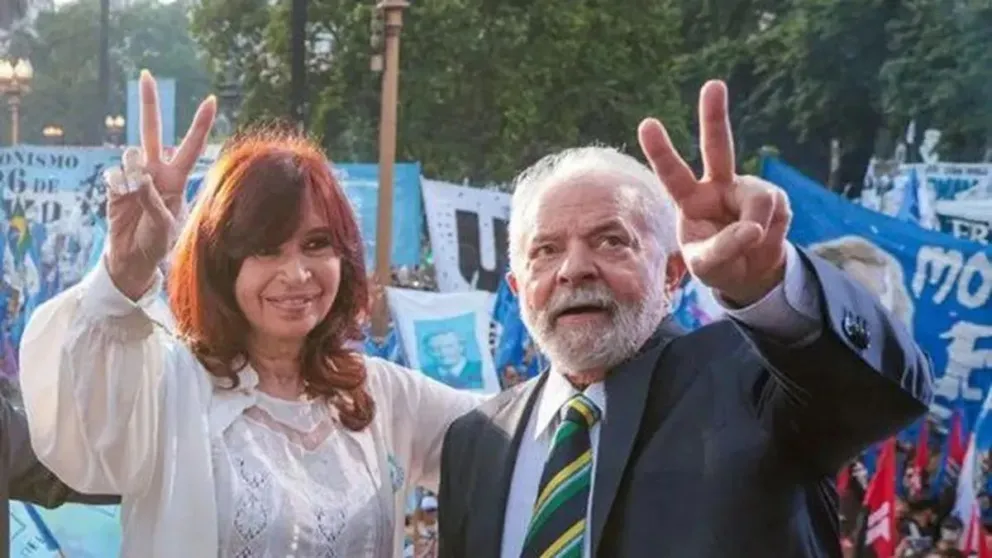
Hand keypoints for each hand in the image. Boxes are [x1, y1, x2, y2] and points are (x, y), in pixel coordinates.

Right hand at [106, 70, 215, 298]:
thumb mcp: (165, 227)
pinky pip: (113, 175)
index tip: (211, 100)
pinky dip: (118, 187)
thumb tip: (138, 179)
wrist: (133, 258)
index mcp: (176, 179)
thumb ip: (154, 202)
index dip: (199, 124)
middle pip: (152, 131)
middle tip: (146, 75)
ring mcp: (133, 176)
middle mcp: (155, 171)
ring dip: (133, 171)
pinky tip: (122, 200)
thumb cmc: (158, 243)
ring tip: (137, 197)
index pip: (191, 147)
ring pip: (130, 154)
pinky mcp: (114, 185)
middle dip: (149, 104)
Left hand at [637, 80, 791, 306]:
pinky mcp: (776, 198)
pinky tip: (764, 239)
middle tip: (713, 85)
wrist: (750, 273)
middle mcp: (718, 186)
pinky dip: (771, 235)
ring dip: (755, 229)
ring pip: (758, 199)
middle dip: (715, 116)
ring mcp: (747, 189)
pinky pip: (776, 214)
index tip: (647, 123)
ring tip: (749, 244)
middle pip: (718, 146)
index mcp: (690, 200)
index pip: (672, 174)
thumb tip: (753, 228)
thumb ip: (724, 249)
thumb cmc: (718, 265)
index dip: (661, 150)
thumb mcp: (708, 267)